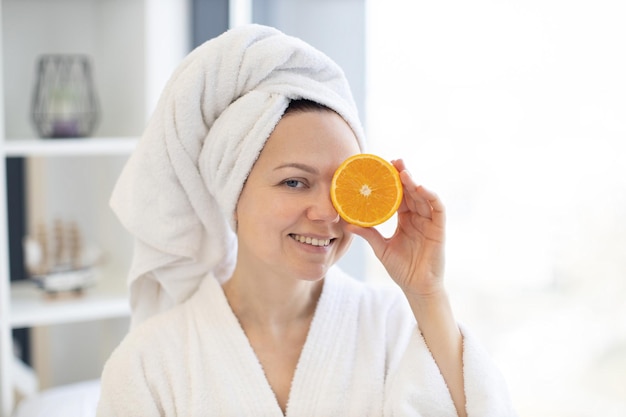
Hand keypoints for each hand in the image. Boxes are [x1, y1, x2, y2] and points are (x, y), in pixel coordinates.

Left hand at [347, 159, 445, 296]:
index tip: (382, 168)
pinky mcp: (439, 228)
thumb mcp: (381, 248)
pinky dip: (430, 196)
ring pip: (423, 196)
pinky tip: (420, 188)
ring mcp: (429, 221)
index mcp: (405, 219)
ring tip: (404, 172)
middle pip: (411, 191)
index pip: (398, 195)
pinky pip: (437, 208)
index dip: (392, 181)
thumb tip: (346, 223)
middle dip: (404, 175)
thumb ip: (368, 234)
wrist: (417, 287)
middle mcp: (418, 217)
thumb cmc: (402, 268)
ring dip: (415, 182)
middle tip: (393, 161)